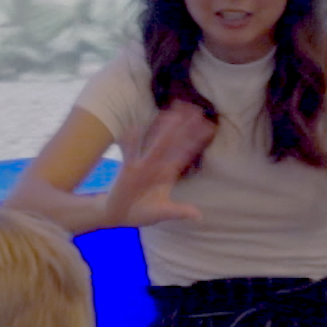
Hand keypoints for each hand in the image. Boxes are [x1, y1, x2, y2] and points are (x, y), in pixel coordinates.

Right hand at [106, 102, 217, 230]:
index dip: (196, 141)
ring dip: (162, 129)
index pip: (185, 154)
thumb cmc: (141, 211)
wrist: (117, 215)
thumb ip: (179, 211)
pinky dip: (132, 143)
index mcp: (167, 174)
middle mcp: (157, 166)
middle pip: (173, 143)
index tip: (209, 127)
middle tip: (196, 110)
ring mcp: (143, 166)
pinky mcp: (128, 170)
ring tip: (172, 113)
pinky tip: (135, 128)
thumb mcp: (162, 212)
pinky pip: (130, 155)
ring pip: (155, 145)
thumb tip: (199, 217)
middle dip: (183, 127)